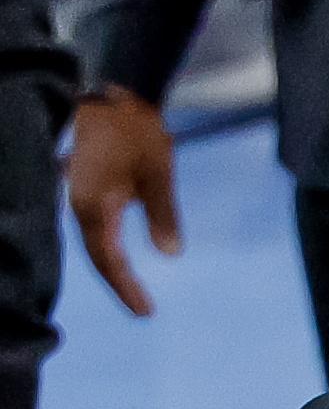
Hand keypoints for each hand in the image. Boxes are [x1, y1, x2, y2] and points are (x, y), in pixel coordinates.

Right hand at [65, 89, 180, 317]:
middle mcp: (80, 205)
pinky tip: (117, 255)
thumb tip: (170, 253)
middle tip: (142, 309)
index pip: (108, 259)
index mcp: (95, 206)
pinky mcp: (84, 186)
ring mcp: (79, 195)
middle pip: (97, 255)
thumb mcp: (159, 175)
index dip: (125, 287)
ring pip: (94, 242)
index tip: (144, 311)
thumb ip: (163, 215)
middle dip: (119, 283)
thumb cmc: (137, 133)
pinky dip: (107, 246)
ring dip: (111, 266)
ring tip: (132, 289)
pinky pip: (94, 226)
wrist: (115, 97)